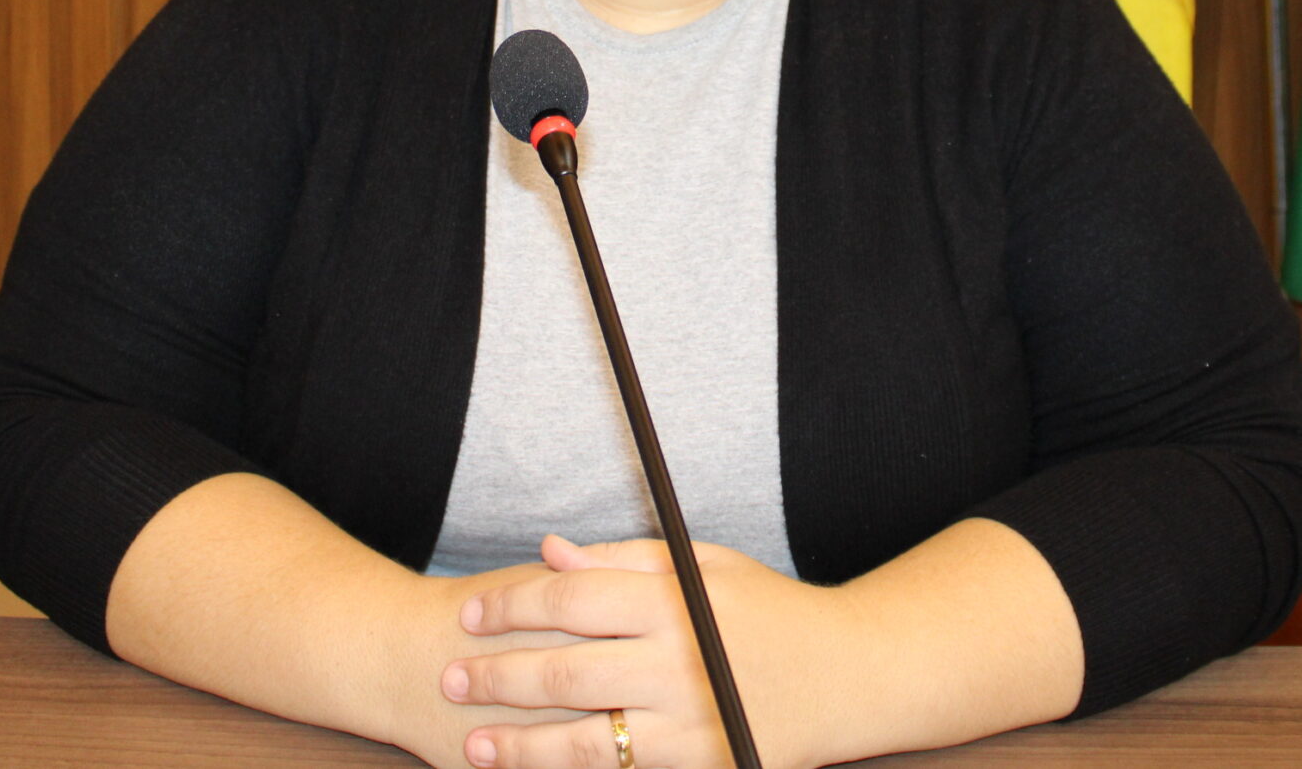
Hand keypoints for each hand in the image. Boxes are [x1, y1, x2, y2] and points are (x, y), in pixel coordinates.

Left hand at [439, 534, 859, 768]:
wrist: (853, 675)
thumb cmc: (772, 611)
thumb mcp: (705, 566)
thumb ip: (624, 560)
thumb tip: (548, 553)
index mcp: (675, 601)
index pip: (572, 600)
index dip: (512, 606)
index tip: (471, 613)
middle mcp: (680, 662)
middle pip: (565, 671)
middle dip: (497, 676)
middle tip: (449, 675)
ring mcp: (692, 722)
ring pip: (585, 740)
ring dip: (519, 744)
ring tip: (470, 742)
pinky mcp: (704, 764)